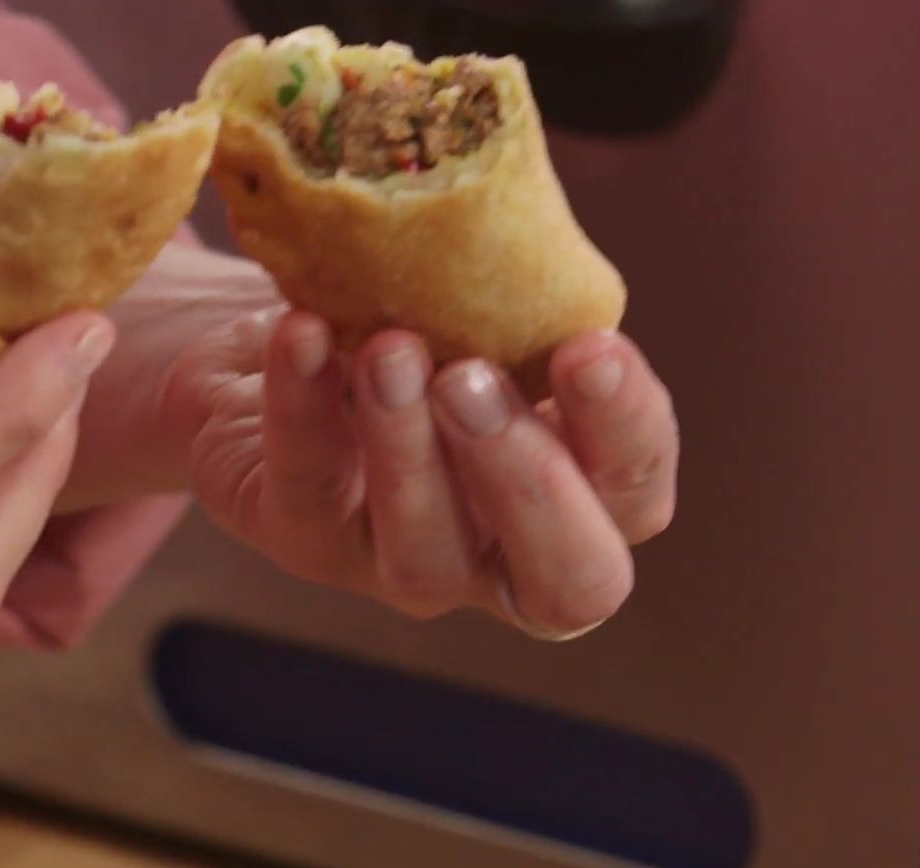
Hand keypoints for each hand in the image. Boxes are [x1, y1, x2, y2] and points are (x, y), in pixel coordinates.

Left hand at [176, 307, 677, 637]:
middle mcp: (500, 555)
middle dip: (530, 481)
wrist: (283, 334)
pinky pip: (307, 490)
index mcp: (577, 498)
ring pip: (426, 559)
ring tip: (389, 350)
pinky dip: (303, 407)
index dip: (626, 433)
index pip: (636, 498)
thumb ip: (525, 301)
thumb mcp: (481, 308)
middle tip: (474, 380)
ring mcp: (400, 566)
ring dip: (409, 450)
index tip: (589, 345)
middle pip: (567, 580)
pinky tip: (303, 333)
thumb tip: (529, 235)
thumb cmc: (415, 319)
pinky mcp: (305, 541)